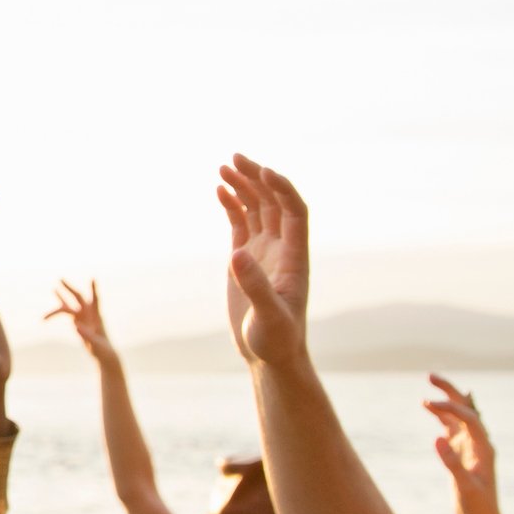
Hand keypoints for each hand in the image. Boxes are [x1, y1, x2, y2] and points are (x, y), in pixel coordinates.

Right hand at [46, 278, 118, 367]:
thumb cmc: (103, 350)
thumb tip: (74, 325)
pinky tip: (54, 305)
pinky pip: (66, 312)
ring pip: (70, 304)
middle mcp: (90, 313)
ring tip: (54, 288)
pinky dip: (58, 309)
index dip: (94, 289)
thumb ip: (87, 335)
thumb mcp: (96, 344)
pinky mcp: (78, 321)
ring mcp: (83, 317)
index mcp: (97, 317)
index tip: (93, 279)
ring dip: (62, 297)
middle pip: (79, 298)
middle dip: (70, 289)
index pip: (96, 300)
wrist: (104, 354)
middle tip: (61, 279)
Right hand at [217, 153, 309, 367]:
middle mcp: (281, 248)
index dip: (282, 189)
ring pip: (256, 209)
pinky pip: (241, 223)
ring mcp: (263, 252)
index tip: (262, 171)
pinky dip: (232, 205)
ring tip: (224, 167)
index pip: (294, 211)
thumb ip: (255, 285)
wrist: (271, 355)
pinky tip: (219, 190)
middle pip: (274, 202)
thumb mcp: (268, 316)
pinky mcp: (245, 260)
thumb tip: (237, 254)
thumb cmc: (277, 340)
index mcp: (294, 256)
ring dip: (243, 186)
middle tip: (235, 158)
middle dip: (257, 178)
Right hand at [426, 375, 499, 513]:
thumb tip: (437, 438)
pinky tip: (428, 408)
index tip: (427, 403)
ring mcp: (470, 445)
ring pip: (458, 415)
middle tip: (430, 376)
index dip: (450, 408)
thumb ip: (452, 463)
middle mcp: (479, 442)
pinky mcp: (461, 450)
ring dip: (445, 399)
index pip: (470, 419)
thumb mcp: (465, 487)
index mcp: (484, 448)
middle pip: (467, 409)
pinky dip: (441, 415)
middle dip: (450, 392)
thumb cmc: (477, 506)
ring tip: (427, 385)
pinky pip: (451, 426)